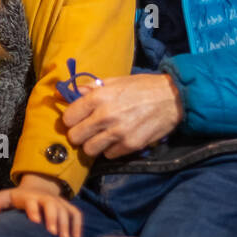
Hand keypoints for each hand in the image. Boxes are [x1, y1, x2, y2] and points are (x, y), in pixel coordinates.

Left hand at [0, 174, 82, 236]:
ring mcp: (57, 202)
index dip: (33, 209)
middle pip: (51, 205)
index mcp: (28, 197)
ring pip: (65, 210)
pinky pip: (76, 213)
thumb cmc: (16, 198)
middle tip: (53, 233)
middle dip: (53, 218)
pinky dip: (78, 224)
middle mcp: (45, 198)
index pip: (31, 201)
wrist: (36, 187)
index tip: (35, 221)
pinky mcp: (66, 206)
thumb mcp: (3, 198)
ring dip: (66, 223)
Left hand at [62, 72, 182, 158]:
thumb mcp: (114, 81)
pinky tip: (118, 139)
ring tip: (101, 136)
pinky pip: (109, 155)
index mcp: (99, 96)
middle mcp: (106, 115)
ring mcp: (118, 132)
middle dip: (78, 134)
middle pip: (75, 137)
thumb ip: (89, 89)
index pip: (68, 117)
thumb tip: (64, 93)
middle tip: (87, 130)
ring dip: (93, 144)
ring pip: (89, 150)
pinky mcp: (130, 145)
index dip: (71, 119)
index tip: (77, 119)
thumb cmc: (142, 87)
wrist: (172, 98)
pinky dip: (111, 149)